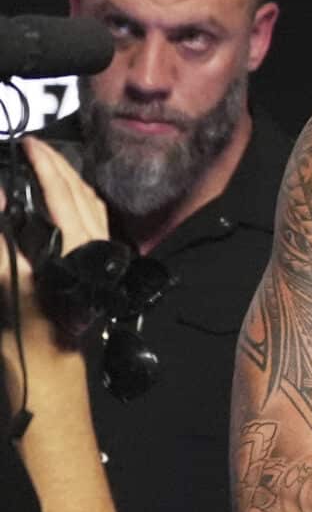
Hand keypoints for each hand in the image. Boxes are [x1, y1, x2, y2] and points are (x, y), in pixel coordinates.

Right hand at [1, 139, 108, 351]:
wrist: (52, 366)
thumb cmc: (28, 332)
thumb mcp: (8, 284)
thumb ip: (2, 243)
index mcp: (78, 248)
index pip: (62, 193)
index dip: (44, 164)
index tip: (27, 144)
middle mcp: (96, 247)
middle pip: (80, 192)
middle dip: (58, 164)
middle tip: (34, 146)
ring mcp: (101, 255)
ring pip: (90, 204)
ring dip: (69, 179)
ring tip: (45, 162)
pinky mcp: (98, 265)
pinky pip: (93, 220)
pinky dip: (77, 200)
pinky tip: (63, 196)